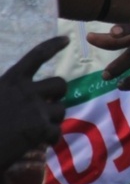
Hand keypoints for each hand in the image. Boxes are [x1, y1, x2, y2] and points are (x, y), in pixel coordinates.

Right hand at [0, 36, 68, 172]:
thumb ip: (9, 91)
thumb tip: (28, 90)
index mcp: (10, 80)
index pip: (36, 56)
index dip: (53, 46)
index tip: (66, 39)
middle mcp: (26, 91)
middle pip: (60, 84)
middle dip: (58, 94)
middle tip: (50, 104)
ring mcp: (35, 109)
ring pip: (61, 110)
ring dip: (53, 119)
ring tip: (37, 128)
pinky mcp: (40, 129)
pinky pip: (57, 132)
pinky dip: (51, 139)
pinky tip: (41, 143)